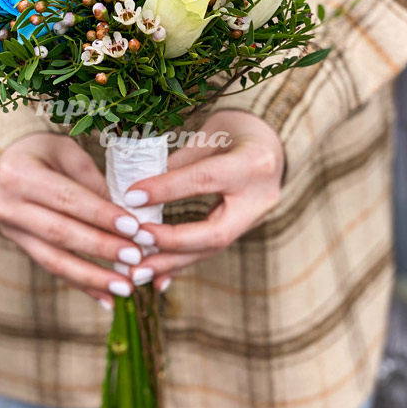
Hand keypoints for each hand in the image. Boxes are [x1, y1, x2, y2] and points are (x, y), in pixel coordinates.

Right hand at [0, 133, 143, 306]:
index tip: (133, 228)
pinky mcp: (19, 246)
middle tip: (135, 258)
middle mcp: (7, 205)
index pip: (66, 198)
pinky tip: (107, 297)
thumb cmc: (44, 151)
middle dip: (101, 248)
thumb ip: (91, 180)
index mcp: (18, 174)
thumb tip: (123, 217)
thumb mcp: (67, 151)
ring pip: (54, 260)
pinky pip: (53, 268)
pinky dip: (82, 284)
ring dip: (93, 277)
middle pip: (60, 233)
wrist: (6, 161)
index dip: (100, 215)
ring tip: (125, 288)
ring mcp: (10, 230)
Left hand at [127, 110, 282, 289]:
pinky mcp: (244, 230)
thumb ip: (180, 161)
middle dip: (171, 243)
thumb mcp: (211, 133)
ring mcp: (255, 219)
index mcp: (252, 163)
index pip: (204, 180)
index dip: (166, 190)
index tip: (131, 197)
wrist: (274, 144)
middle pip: (215, 233)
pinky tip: (156, 277)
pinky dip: (181, 262)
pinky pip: (210, 250)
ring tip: (137, 272)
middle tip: (135, 246)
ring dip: (171, 262)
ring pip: (211, 249)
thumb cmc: (237, 130)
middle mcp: (259, 198)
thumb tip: (139, 184)